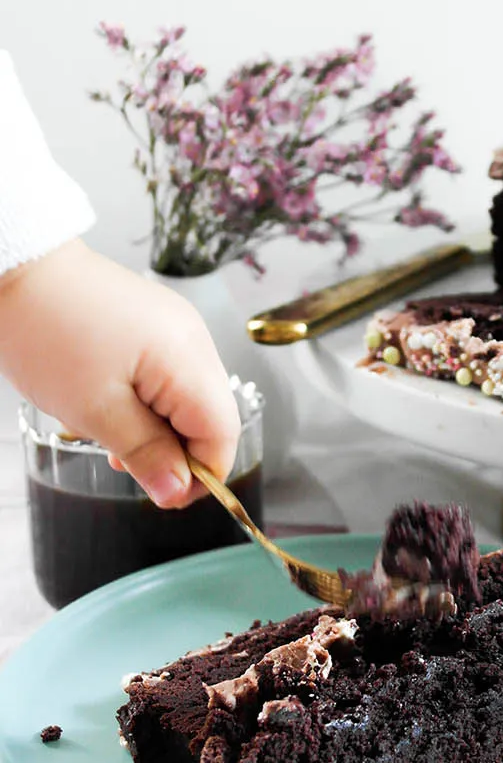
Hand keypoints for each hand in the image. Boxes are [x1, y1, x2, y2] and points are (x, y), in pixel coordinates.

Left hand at [0, 239, 241, 506]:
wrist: (17, 266)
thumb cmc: (46, 331)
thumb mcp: (94, 410)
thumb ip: (145, 453)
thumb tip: (177, 489)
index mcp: (187, 359)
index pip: (223, 433)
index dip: (202, 475)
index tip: (166, 495)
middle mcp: (193, 339)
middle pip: (212, 415)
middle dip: (179, 451)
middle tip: (130, 466)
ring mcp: (176, 326)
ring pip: (190, 397)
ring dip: (162, 428)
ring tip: (114, 437)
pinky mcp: (156, 321)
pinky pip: (170, 374)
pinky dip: (151, 400)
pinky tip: (114, 405)